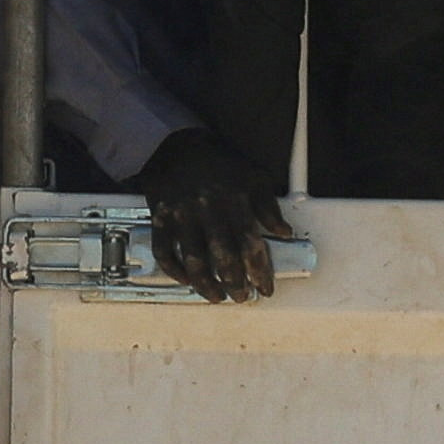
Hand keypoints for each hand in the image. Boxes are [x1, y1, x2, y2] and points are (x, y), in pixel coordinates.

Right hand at [136, 133, 281, 305]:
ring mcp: (180, 215)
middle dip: (235, 283)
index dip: (260, 271)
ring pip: (193, 259)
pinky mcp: (159, 218)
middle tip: (242, 297)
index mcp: (234, 201)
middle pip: (222, 257)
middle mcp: (207, 210)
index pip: (251, 245)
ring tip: (217, 296)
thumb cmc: (219, 164)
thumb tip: (284, 232)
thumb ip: (269, 207)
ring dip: (205, 284)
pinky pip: (164, 250)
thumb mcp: (254, 177)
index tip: (265, 288)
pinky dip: (174, 270)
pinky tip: (186, 281)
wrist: (176, 146)